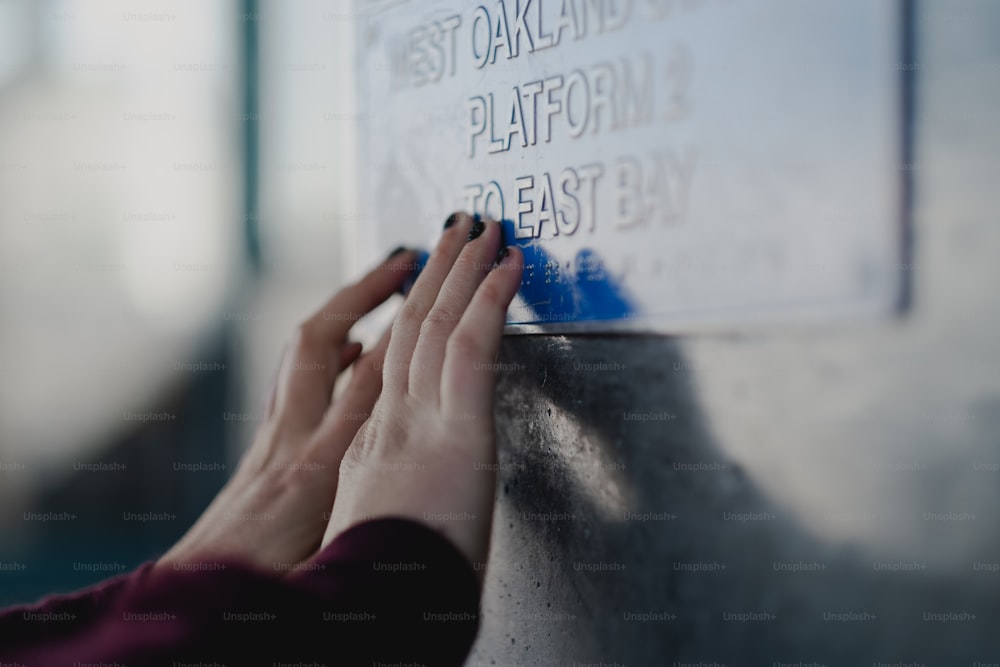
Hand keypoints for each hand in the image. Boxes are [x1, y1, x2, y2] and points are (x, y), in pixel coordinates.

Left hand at [156, 247, 417, 572]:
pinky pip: (300, 380)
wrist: (196, 595)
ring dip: (344, 314)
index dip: (401, 336)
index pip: (363, 384)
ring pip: (305, 355)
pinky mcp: (268, 447)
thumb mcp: (330, 545)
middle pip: (320, 344)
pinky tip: (349, 355)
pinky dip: (329, 354)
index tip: (436, 297)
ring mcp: (275, 438)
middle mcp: (290, 438)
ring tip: (379, 291)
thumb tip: (405, 479)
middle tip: (400, 262)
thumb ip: (364, 502)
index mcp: (314, 467)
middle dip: (361, 293)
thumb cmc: (263, 581)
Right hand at [321, 214, 522, 571]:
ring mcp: (419, 421)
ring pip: (437, 325)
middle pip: (410, 332)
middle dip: (434, 276)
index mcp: (370, 451)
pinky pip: (472, 347)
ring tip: (480, 226)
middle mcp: (390, 423)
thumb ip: (388, 505)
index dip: (410, 321)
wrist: (378, 617)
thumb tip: (404, 505)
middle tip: (452, 231)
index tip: (425, 289)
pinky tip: (507, 264)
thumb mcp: (379, 538)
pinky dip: (491, 300)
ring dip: (461, 269)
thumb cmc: (385, 596)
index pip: (393, 368)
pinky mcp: (458, 430)